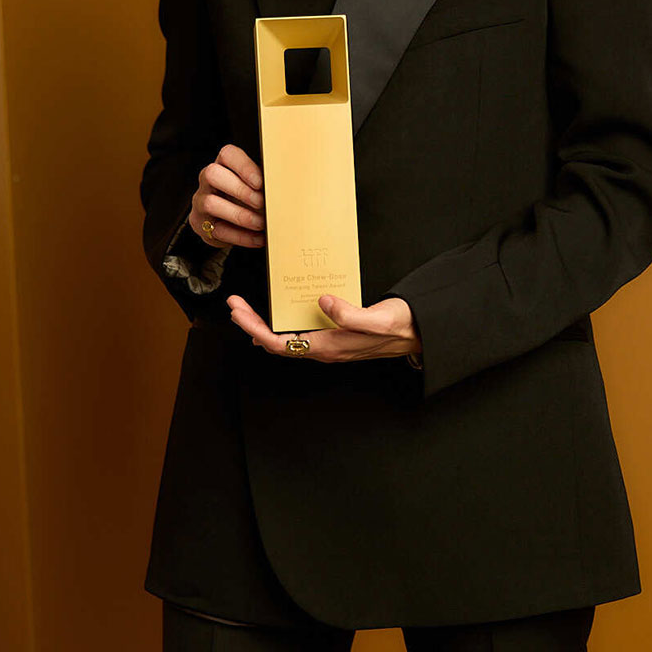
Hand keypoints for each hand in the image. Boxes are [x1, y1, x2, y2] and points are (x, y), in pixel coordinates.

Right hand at [191, 143, 265, 249]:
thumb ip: (266, 182)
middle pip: (212, 174)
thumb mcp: (256, 186)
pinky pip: (218, 230)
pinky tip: (258, 238)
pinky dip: (242, 237)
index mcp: (224, 164)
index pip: (228, 154)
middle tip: (261, 203)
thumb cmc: (247, 198)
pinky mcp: (201, 224)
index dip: (244, 167)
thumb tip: (285, 189)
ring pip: (210, 203)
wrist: (230, 222)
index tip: (261, 182)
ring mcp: (200, 202)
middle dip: (240, 190)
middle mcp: (208, 180)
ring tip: (261, 223)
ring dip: (241, 215)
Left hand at [227, 292, 421, 362]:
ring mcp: (328, 343)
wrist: (418, 332)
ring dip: (263, 324)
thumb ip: (350, 314)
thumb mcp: (377, 318)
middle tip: (234, 304)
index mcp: (328, 348)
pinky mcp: (333, 335)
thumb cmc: (399, 326)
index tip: (238, 312)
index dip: (255, 329)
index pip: (280, 344)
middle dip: (251, 325)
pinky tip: (280, 307)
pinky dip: (283, 320)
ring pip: (286, 339)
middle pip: (276, 343)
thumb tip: (322, 302)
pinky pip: (300, 331)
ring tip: (247, 308)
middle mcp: (324, 349)